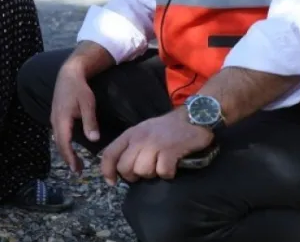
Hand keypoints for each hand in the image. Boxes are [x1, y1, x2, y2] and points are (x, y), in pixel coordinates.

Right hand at [50, 62, 100, 172]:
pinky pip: (58, 134)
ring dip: (65, 152)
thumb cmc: (79, 88)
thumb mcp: (88, 104)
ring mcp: (54, 119)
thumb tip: (94, 140)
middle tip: (77, 170)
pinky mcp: (56, 117)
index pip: (64, 143)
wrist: (68, 74)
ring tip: (75, 163)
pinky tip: (71, 148)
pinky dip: (64, 144)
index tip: (76, 169)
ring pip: (58, 140)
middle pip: (59, 144)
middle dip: (67, 158)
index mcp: (62, 119)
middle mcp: (55, 121)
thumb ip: (90, 122)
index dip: (69, 157)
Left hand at [99, 109, 213, 184]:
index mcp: (130, 134)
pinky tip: (173, 166)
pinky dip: (168, 173)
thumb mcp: (143, 132)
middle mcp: (139, 138)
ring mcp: (154, 144)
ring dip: (153, 174)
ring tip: (161, 165)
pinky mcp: (170, 150)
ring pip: (143, 171)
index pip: (109, 154)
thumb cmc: (166, 128)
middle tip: (145, 172)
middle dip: (133, 176)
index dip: (107, 171)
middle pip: (125, 168)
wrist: (192, 117)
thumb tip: (121, 169)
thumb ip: (131, 147)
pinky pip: (163, 172)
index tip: (112, 182)